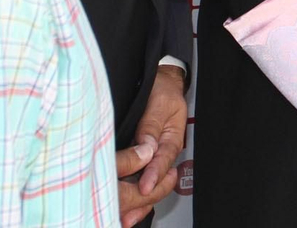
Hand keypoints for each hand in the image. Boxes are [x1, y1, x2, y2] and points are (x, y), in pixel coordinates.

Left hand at [115, 64, 186, 225]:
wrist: (161, 81)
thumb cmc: (161, 89)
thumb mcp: (159, 101)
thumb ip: (151, 124)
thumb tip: (146, 146)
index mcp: (171, 137)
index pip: (163, 159)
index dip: (154, 174)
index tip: (144, 186)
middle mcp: (163, 150)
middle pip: (157, 179)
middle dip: (145, 195)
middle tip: (131, 206)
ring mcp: (153, 157)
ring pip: (149, 184)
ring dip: (138, 201)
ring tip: (126, 216)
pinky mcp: (143, 159)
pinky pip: (141, 181)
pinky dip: (134, 197)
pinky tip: (125, 210)